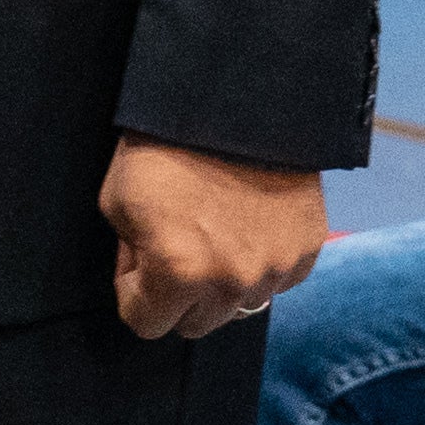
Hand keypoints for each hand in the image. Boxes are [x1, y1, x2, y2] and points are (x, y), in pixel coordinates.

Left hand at [102, 139, 325, 341]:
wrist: (232, 101)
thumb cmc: (164, 146)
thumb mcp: (116, 202)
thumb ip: (130, 255)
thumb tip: (146, 278)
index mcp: (177, 274)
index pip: (145, 324)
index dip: (134, 289)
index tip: (138, 258)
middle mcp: (231, 282)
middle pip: (195, 324)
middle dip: (178, 293)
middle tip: (177, 242)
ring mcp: (275, 268)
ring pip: (239, 305)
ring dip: (222, 280)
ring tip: (215, 229)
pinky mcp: (307, 249)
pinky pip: (277, 280)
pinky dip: (261, 261)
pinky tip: (248, 223)